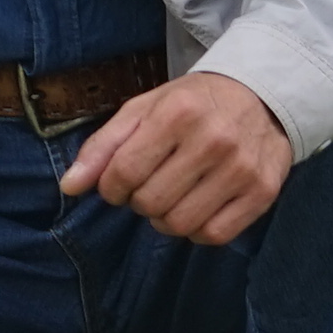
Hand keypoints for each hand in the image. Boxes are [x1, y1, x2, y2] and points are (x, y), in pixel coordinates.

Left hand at [61, 74, 294, 246]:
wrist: (262, 96)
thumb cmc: (193, 104)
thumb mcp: (144, 109)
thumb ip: (103, 146)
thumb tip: (69, 187)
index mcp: (177, 113)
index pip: (124, 172)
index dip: (111, 188)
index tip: (117, 184)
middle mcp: (213, 140)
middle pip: (150, 202)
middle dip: (139, 201)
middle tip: (149, 185)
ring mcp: (241, 169)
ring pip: (180, 224)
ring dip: (164, 219)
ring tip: (171, 197)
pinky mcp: (263, 192)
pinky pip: (214, 235)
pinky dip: (196, 230)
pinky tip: (196, 208)